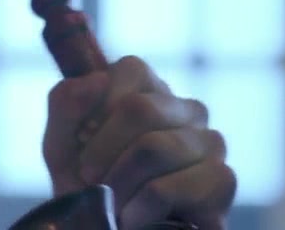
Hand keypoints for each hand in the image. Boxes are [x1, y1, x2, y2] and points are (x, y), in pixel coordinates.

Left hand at [42, 56, 235, 229]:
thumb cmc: (90, 185)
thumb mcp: (62, 144)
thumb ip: (66, 104)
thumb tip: (96, 80)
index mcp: (153, 90)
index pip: (132, 69)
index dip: (97, 109)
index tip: (82, 140)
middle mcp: (188, 109)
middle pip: (139, 108)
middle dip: (102, 151)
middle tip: (91, 179)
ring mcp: (210, 143)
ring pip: (152, 149)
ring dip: (117, 185)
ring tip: (113, 204)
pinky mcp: (221, 182)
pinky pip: (166, 189)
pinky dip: (137, 210)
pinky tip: (135, 219)